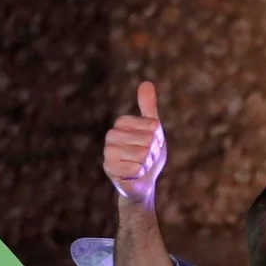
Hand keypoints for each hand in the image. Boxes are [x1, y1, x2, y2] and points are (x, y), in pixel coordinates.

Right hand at [104, 82, 166, 204]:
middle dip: (153, 153)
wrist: (142, 182)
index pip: (153, 126)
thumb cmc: (148, 155)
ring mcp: (108, 152)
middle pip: (148, 140)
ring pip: (143, 154)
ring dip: (147, 163)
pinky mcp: (109, 168)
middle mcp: (111, 135)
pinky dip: (140, 174)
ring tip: (140, 165)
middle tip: (146, 158)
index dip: (157, 138)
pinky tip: (134, 174)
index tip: (151, 144)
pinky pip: (136, 168)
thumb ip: (149, 107)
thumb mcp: (153, 129)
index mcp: (121, 123)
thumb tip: (146, 82)